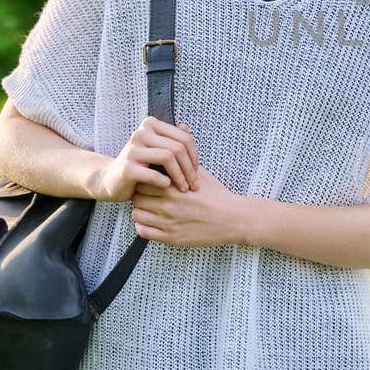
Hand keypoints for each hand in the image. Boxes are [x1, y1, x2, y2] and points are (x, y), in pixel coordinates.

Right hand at [93, 116, 198, 200]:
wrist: (112, 180)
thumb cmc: (141, 165)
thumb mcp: (157, 149)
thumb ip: (171, 138)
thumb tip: (186, 126)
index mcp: (151, 125)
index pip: (184, 138)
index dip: (194, 156)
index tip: (196, 172)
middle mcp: (141, 133)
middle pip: (178, 147)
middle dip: (189, 168)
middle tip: (194, 184)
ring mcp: (132, 150)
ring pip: (168, 157)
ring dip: (180, 176)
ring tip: (184, 188)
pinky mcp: (127, 168)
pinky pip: (153, 174)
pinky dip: (164, 182)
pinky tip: (167, 187)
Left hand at [130, 167, 250, 247]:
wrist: (232, 219)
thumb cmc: (217, 195)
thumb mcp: (201, 174)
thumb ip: (184, 159)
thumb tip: (180, 131)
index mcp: (174, 188)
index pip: (143, 180)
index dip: (144, 180)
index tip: (149, 182)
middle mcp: (169, 205)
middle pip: (137, 197)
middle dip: (141, 195)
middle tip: (148, 195)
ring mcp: (169, 223)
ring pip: (137, 214)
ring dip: (141, 211)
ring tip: (151, 209)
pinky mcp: (171, 238)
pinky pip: (143, 232)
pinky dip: (144, 226)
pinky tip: (153, 222)